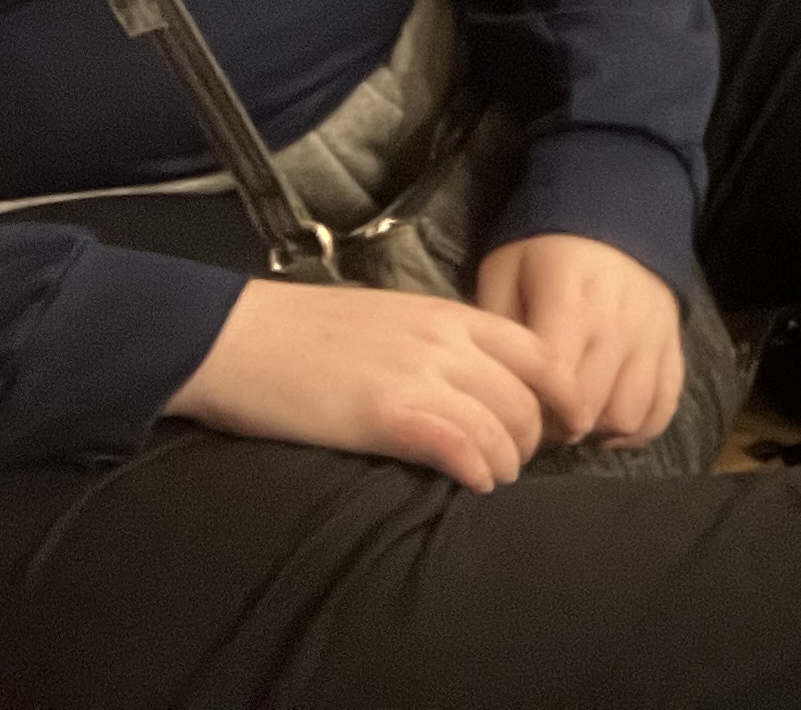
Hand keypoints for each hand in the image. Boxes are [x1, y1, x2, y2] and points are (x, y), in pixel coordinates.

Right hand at [164, 276, 568, 493]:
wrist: (234, 336)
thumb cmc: (304, 331)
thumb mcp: (392, 318)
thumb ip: (439, 342)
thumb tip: (475, 381)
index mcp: (449, 314)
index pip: (539, 353)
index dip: (563, 395)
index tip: (567, 425)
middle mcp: (445, 341)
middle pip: (525, 398)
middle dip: (533, 438)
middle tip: (519, 463)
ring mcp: (417, 376)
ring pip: (499, 427)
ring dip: (506, 462)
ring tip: (493, 478)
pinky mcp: (384, 414)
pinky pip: (458, 446)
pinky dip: (476, 470)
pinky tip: (474, 485)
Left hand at [474, 235, 684, 450]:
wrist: (613, 214)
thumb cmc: (545, 252)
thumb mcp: (505, 271)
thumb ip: (497, 327)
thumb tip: (493, 385)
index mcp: (572, 302)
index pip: (556, 381)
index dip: (532, 411)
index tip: (516, 411)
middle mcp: (619, 323)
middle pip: (590, 406)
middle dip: (558, 428)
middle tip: (538, 422)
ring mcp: (652, 335)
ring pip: (628, 415)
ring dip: (597, 429)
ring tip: (574, 419)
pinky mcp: (673, 344)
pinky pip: (664, 406)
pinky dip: (638, 428)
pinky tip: (609, 423)